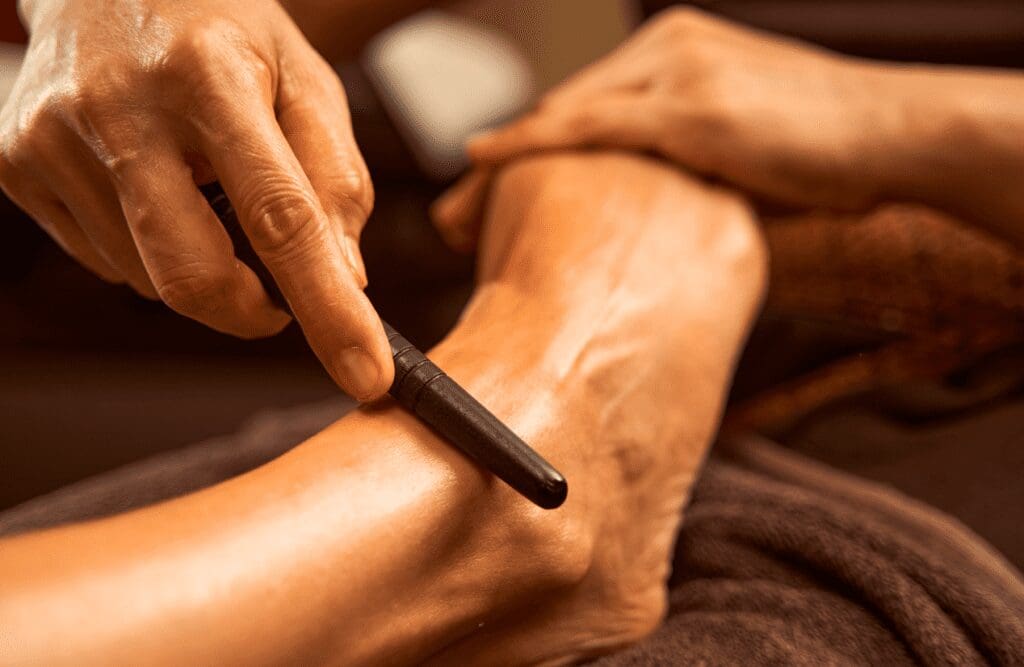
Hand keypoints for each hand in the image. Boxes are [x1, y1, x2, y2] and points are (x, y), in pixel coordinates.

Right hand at [0, 0, 391, 399]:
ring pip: (150, 279)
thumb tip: (346, 277)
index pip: (280, 217)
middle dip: (250, 311)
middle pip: (192, 276)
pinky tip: (153, 189)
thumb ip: (335, 176)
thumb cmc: (222, 30)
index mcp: (211, 77)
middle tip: (278, 295)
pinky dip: (149, 252)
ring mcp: (53, 140)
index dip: (328, 309)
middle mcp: (121, 108)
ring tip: (201, 190)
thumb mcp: (305, 78)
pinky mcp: (15, 165)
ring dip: (199, 268)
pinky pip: (105, 262)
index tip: (366, 377)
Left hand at [434, 7, 909, 246]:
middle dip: (504, 163)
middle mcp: (669, 47)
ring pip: (566, 117)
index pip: (584, 106)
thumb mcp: (742, 142)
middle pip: (562, 110)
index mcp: (676, 50)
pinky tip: (487, 160)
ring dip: (505, 162)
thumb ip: (685, 159)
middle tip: (453, 210)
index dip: (530, 149)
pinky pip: (594, 125)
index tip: (484, 190)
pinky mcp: (693, 106)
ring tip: (456, 209)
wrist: (896, 132)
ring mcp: (679, 71)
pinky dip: (535, 142)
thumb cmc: (826, 148)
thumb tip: (648, 212)